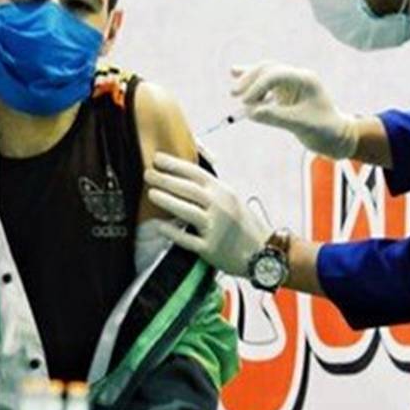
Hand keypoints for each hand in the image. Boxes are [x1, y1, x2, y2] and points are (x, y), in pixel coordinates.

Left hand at [144, 153, 270, 277]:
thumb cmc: (243, 223)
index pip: (196, 173)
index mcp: (224, 192)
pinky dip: (173, 232)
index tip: (157, 158)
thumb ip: (211, 186)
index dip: (175, 164)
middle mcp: (220, 207)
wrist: (262, 251)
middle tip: (148, 173)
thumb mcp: (231, 198)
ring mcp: (215, 228)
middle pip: (189, 190)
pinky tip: (159, 226)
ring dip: (167, 201)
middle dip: (166, 180)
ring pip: (187, 211)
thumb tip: (186, 172)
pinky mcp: (210, 248)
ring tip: (151, 193)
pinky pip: (187, 239)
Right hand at [230, 63, 358, 158]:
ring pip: (265, 74)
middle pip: (269, 69)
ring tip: (234, 92)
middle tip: (234, 94)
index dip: (258, 86)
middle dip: (250, 79)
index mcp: (305, 80)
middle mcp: (298, 77)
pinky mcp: (286, 92)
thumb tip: (250, 112)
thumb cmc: (324, 131)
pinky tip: (235, 73)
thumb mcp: (300, 125)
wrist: (336, 137)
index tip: (246, 102)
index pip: (276, 74)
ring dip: (249, 80)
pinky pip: (266, 83)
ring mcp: (292, 84)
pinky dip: (252, 83)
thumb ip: (276, 117)